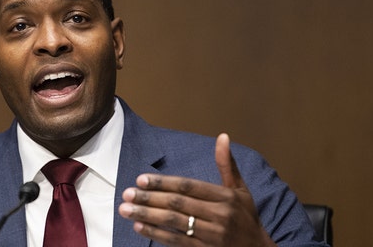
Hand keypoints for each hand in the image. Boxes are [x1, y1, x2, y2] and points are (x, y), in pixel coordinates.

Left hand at [118, 133, 275, 245]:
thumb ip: (227, 164)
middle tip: (126, 193)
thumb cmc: (246, 218)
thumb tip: (222, 136)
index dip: (163, 182)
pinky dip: (156, 233)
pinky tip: (140, 226)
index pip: (188, 186)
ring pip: (174, 222)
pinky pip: (176, 241)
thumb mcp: (241, 190)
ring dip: (147, 215)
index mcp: (226, 197)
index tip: (141, 179)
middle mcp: (219, 214)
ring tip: (126, 209)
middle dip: (149, 198)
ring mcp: (212, 234)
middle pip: (178, 203)